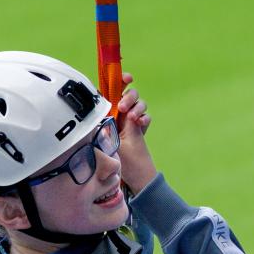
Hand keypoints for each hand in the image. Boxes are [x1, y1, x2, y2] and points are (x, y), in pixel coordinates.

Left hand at [115, 72, 156, 194]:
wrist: (135, 175)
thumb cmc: (116, 161)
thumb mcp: (110, 140)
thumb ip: (113, 121)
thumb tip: (110, 104)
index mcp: (108, 114)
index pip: (112, 93)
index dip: (118, 82)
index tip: (126, 78)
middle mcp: (120, 115)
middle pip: (127, 94)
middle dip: (129, 96)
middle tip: (123, 107)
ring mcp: (131, 121)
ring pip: (139, 103)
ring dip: (138, 107)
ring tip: (133, 118)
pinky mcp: (141, 128)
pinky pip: (146, 115)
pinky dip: (144, 117)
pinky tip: (140, 124)